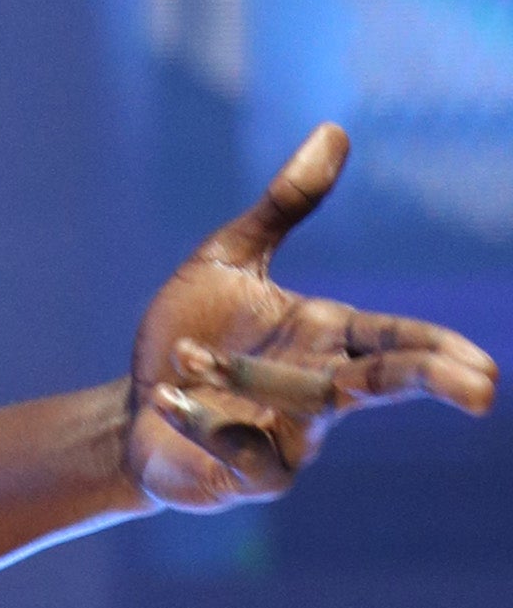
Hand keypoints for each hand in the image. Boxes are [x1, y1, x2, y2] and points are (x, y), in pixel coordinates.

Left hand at [125, 124, 497, 509]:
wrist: (130, 410)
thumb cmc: (185, 336)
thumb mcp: (225, 261)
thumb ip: (281, 206)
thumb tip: (335, 131)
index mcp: (330, 339)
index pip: (398, 341)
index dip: (439, 350)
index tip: (481, 366)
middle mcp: (325, 391)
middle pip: (389, 384)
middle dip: (432, 383)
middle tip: (481, 390)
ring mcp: (296, 439)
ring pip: (297, 405)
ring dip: (237, 375)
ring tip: (183, 360)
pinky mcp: (254, 477)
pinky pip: (244, 449)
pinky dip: (203, 420)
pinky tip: (166, 401)